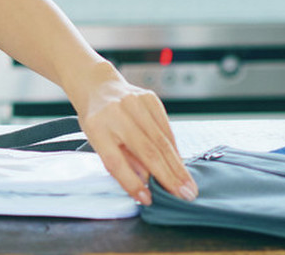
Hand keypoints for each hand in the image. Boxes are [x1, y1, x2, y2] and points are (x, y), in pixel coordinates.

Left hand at [70, 61, 197, 205]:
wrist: (98, 85)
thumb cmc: (97, 118)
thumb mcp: (97, 141)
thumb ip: (119, 162)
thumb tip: (145, 186)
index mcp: (97, 127)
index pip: (115, 160)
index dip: (132, 182)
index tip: (148, 199)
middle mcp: (116, 113)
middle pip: (146, 151)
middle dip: (167, 177)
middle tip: (183, 196)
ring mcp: (134, 103)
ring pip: (162, 141)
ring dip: (177, 167)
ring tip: (188, 186)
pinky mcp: (150, 98)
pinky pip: (167, 129)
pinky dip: (175, 149)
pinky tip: (181, 164)